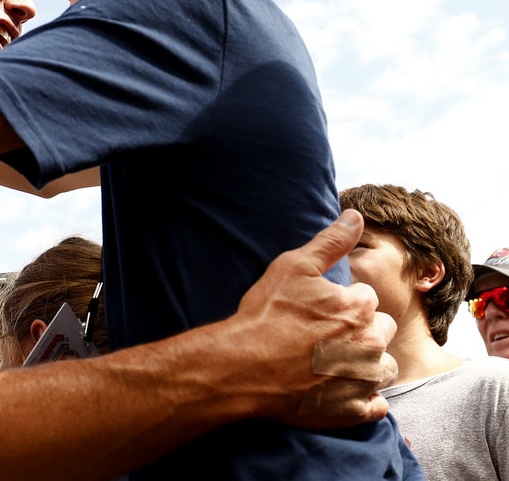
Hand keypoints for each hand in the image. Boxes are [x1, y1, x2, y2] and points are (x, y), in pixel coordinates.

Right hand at [234, 209, 396, 426]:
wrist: (242, 366)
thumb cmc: (266, 315)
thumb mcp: (293, 267)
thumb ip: (330, 241)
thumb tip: (356, 216)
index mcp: (360, 306)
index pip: (366, 298)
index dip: (341, 302)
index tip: (317, 311)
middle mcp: (370, 343)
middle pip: (380, 331)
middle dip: (359, 332)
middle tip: (322, 337)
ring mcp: (363, 379)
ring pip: (383, 368)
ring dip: (365, 365)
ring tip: (330, 364)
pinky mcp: (353, 410)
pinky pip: (376, 404)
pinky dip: (363, 399)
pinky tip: (337, 389)